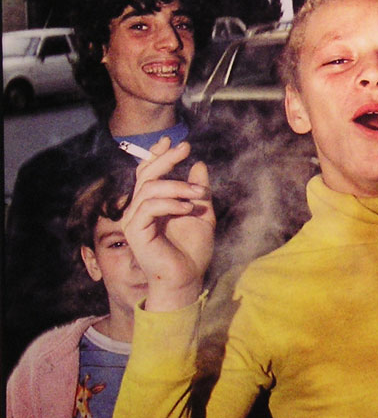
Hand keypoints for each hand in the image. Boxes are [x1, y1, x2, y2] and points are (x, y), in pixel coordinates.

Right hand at [121, 137, 214, 311]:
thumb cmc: (193, 249)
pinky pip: (149, 208)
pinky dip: (170, 203)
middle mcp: (140, 210)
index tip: (172, 140)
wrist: (188, 277)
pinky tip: (187, 208)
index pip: (148, 173)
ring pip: (148, 189)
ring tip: (198, 194)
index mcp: (153, 204)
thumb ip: (198, 190)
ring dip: (176, 186)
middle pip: (145, 175)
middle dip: (165, 159)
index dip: (157, 155)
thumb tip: (198, 165)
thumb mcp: (202, 212)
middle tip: (184, 148)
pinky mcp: (135, 232)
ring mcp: (135, 221)